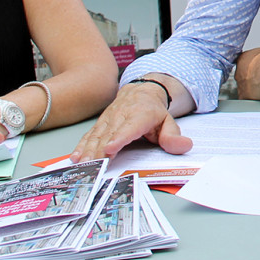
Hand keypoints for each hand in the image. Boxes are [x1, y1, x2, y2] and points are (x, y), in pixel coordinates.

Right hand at [69, 80, 191, 162]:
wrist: (139, 92)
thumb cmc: (153, 111)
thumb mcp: (168, 121)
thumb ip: (173, 136)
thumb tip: (184, 146)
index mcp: (140, 115)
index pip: (129, 127)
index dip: (119, 139)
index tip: (109, 149)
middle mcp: (121, 116)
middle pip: (109, 135)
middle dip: (99, 151)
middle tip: (92, 167)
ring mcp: (108, 120)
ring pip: (97, 136)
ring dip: (88, 151)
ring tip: (82, 166)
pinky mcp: (100, 124)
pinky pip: (89, 136)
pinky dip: (81, 147)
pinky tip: (75, 158)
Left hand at [235, 43, 259, 99]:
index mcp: (242, 59)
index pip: (246, 62)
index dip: (255, 65)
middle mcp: (238, 72)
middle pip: (244, 75)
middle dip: (253, 77)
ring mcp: (240, 85)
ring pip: (246, 88)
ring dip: (254, 88)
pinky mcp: (244, 97)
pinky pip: (249, 98)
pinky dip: (256, 98)